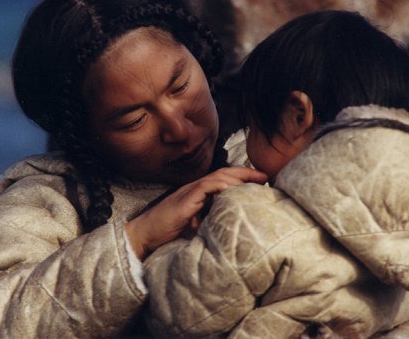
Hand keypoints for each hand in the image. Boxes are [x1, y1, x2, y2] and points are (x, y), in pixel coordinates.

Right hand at [125, 167, 266, 258]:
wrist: (144, 236)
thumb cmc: (167, 234)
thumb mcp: (195, 227)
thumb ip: (210, 222)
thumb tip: (232, 226)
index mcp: (198, 194)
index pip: (223, 180)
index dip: (242, 178)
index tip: (261, 181)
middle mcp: (195, 189)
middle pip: (223, 174)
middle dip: (245, 173)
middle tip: (264, 175)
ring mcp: (189, 192)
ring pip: (217, 177)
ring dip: (238, 177)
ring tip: (255, 179)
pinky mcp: (185, 199)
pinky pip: (206, 187)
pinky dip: (221, 185)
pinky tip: (234, 188)